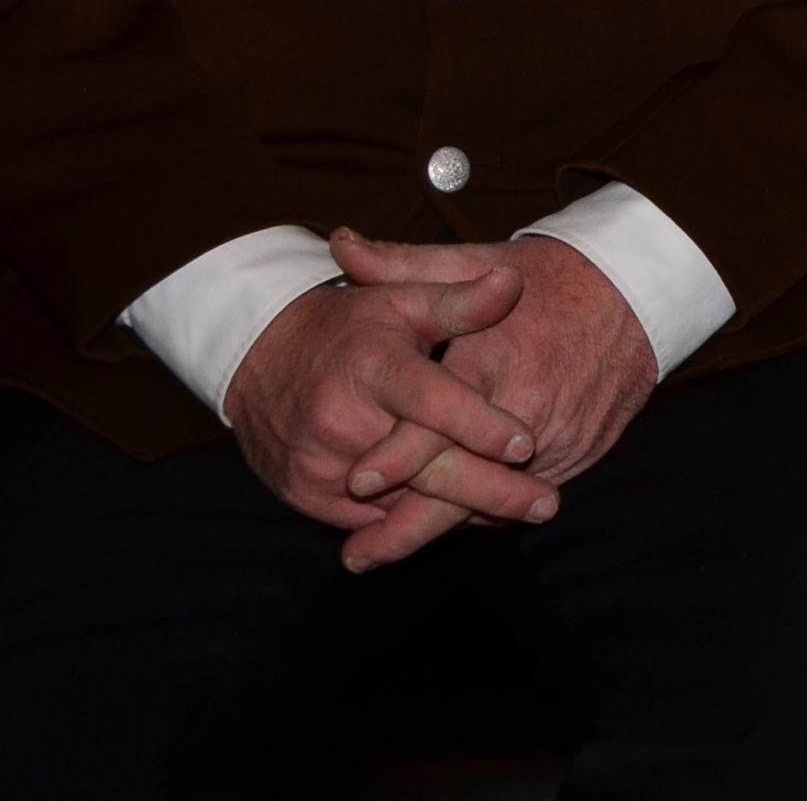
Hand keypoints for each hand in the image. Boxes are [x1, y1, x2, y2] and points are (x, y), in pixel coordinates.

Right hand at [220, 244, 555, 566]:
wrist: (259, 360)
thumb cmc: (349, 327)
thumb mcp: (402, 300)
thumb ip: (460, 301)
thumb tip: (513, 283)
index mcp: (372, 366)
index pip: (431, 403)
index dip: (480, 425)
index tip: (528, 443)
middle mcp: (342, 421)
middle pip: (424, 470)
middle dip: (491, 491)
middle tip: (547, 504)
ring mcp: (322, 465)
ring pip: (404, 504)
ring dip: (464, 513)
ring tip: (523, 514)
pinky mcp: (308, 496)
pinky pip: (374, 521)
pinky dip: (421, 523)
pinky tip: (472, 520)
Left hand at [328, 230, 659, 564]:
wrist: (638, 293)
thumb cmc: (549, 278)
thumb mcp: (475, 261)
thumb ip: (403, 265)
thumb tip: (339, 245)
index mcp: (495, 365)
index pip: (440, 424)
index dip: (396, 457)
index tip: (355, 480)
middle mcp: (529, 412)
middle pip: (463, 486)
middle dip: (406, 528)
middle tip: (357, 555)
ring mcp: (560, 440)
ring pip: (494, 500)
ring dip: (444, 521)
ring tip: (386, 544)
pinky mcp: (580, 454)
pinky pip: (526, 494)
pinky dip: (488, 507)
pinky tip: (452, 516)